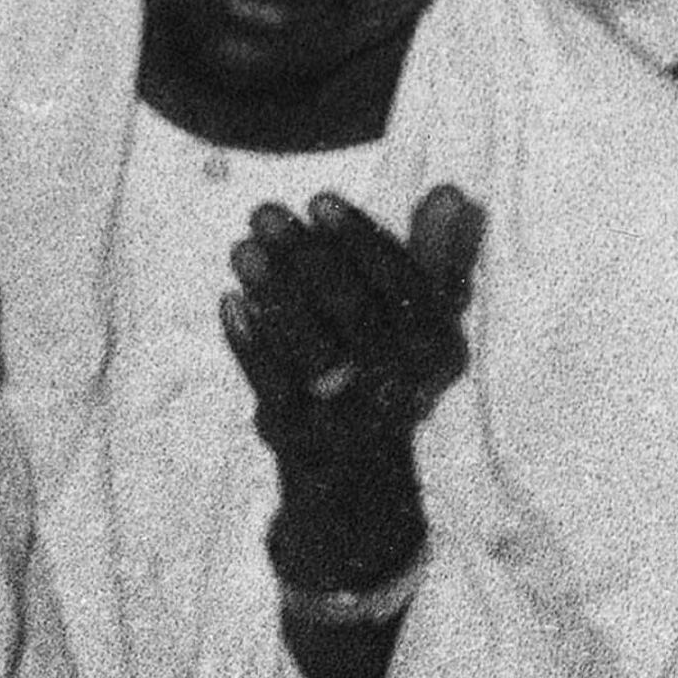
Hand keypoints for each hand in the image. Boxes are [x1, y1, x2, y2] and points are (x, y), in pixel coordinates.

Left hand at [220, 185, 480, 593]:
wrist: (360, 485)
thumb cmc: (388, 378)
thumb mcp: (422, 324)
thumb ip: (436, 257)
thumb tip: (449, 192)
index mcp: (436, 346)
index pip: (403, 281)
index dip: (359, 238)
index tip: (321, 200)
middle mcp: (401, 381)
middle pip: (352, 308)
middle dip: (306, 256)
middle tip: (265, 212)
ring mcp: (348, 412)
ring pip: (309, 343)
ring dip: (272, 292)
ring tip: (242, 249)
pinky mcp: (300, 436)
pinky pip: (270, 382)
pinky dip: (248, 342)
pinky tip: (229, 302)